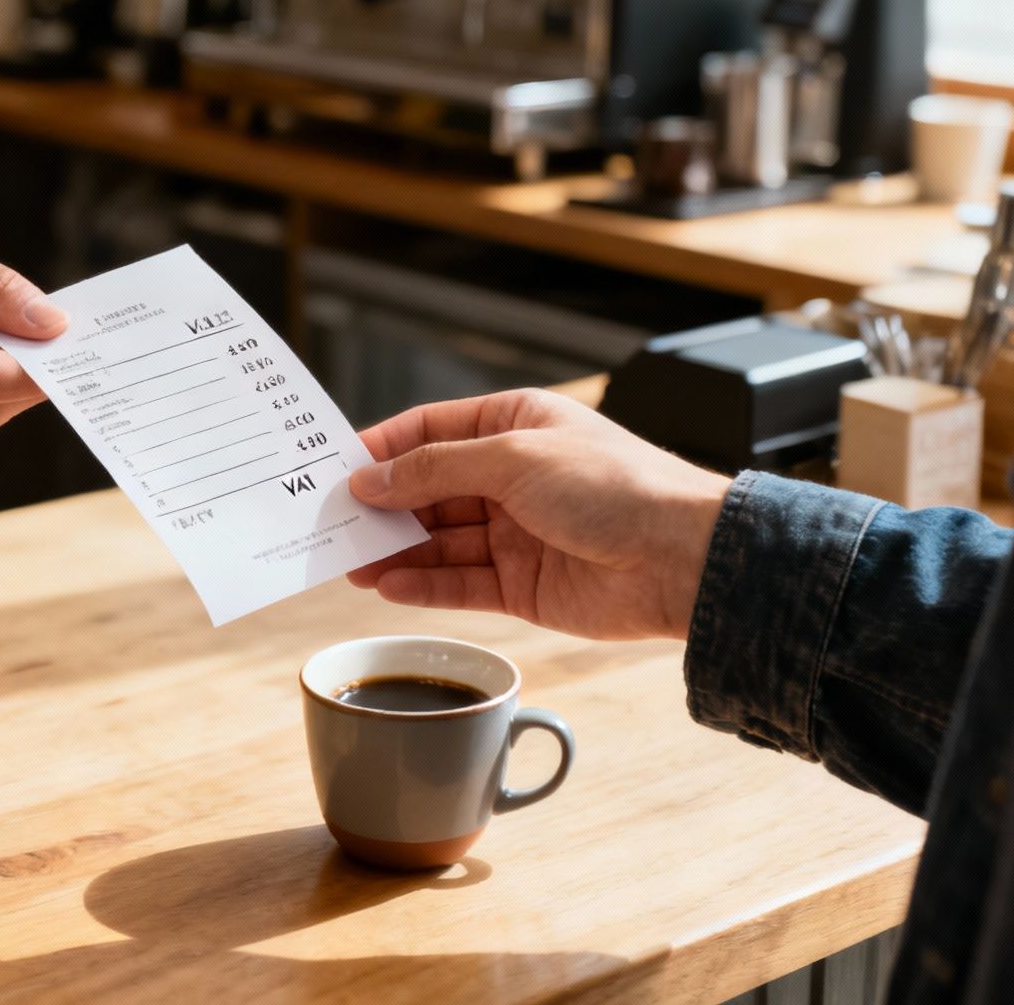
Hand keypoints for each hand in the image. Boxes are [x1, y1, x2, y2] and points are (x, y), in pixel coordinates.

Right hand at [346, 389, 731, 641]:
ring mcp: (516, 533)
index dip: (383, 450)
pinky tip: (388, 586)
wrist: (681, 559)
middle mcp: (512, 477)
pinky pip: (459, 583)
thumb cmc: (617, 488)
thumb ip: (435, 468)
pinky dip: (423, 585)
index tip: (337, 471)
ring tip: (348, 564)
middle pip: (428, 490)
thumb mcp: (513, 458)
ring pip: (438, 541)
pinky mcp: (521, 585)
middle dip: (382, 507)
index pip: (430, 431)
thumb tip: (372, 478)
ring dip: (394, 552)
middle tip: (332, 525)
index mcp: (515, 426)